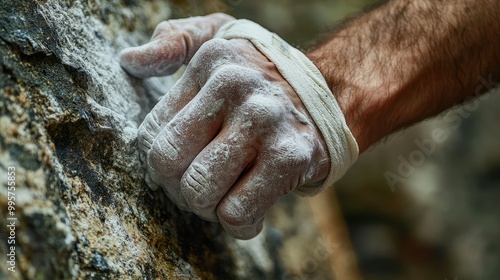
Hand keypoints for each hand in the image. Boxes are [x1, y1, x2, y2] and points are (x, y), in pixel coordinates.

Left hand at [120, 15, 330, 239]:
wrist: (333, 96)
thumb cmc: (264, 76)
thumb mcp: (221, 38)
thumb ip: (175, 42)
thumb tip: (130, 60)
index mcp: (211, 63)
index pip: (151, 133)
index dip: (160, 162)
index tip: (183, 164)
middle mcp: (235, 88)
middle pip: (168, 164)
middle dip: (178, 187)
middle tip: (200, 184)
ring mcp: (264, 123)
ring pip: (200, 192)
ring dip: (208, 207)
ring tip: (226, 194)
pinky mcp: (290, 158)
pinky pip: (237, 213)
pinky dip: (239, 223)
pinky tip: (251, 207)